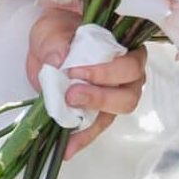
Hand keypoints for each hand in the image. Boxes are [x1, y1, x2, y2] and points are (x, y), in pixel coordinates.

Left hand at [25, 5, 146, 161]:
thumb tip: (59, 59)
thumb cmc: (59, 32)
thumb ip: (55, 42)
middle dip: (100, 98)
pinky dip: (81, 139)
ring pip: (116, 114)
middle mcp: (128, 76)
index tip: (75, 71)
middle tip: (71, 95)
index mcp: (124, 49)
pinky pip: (95, 128)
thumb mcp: (52, 30)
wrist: (48, 46)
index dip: (106, 72)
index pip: (129, 64)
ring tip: (66, 123)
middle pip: (129, 95)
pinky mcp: (98, 112)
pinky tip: (66, 149)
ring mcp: (114, 96)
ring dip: (92, 121)